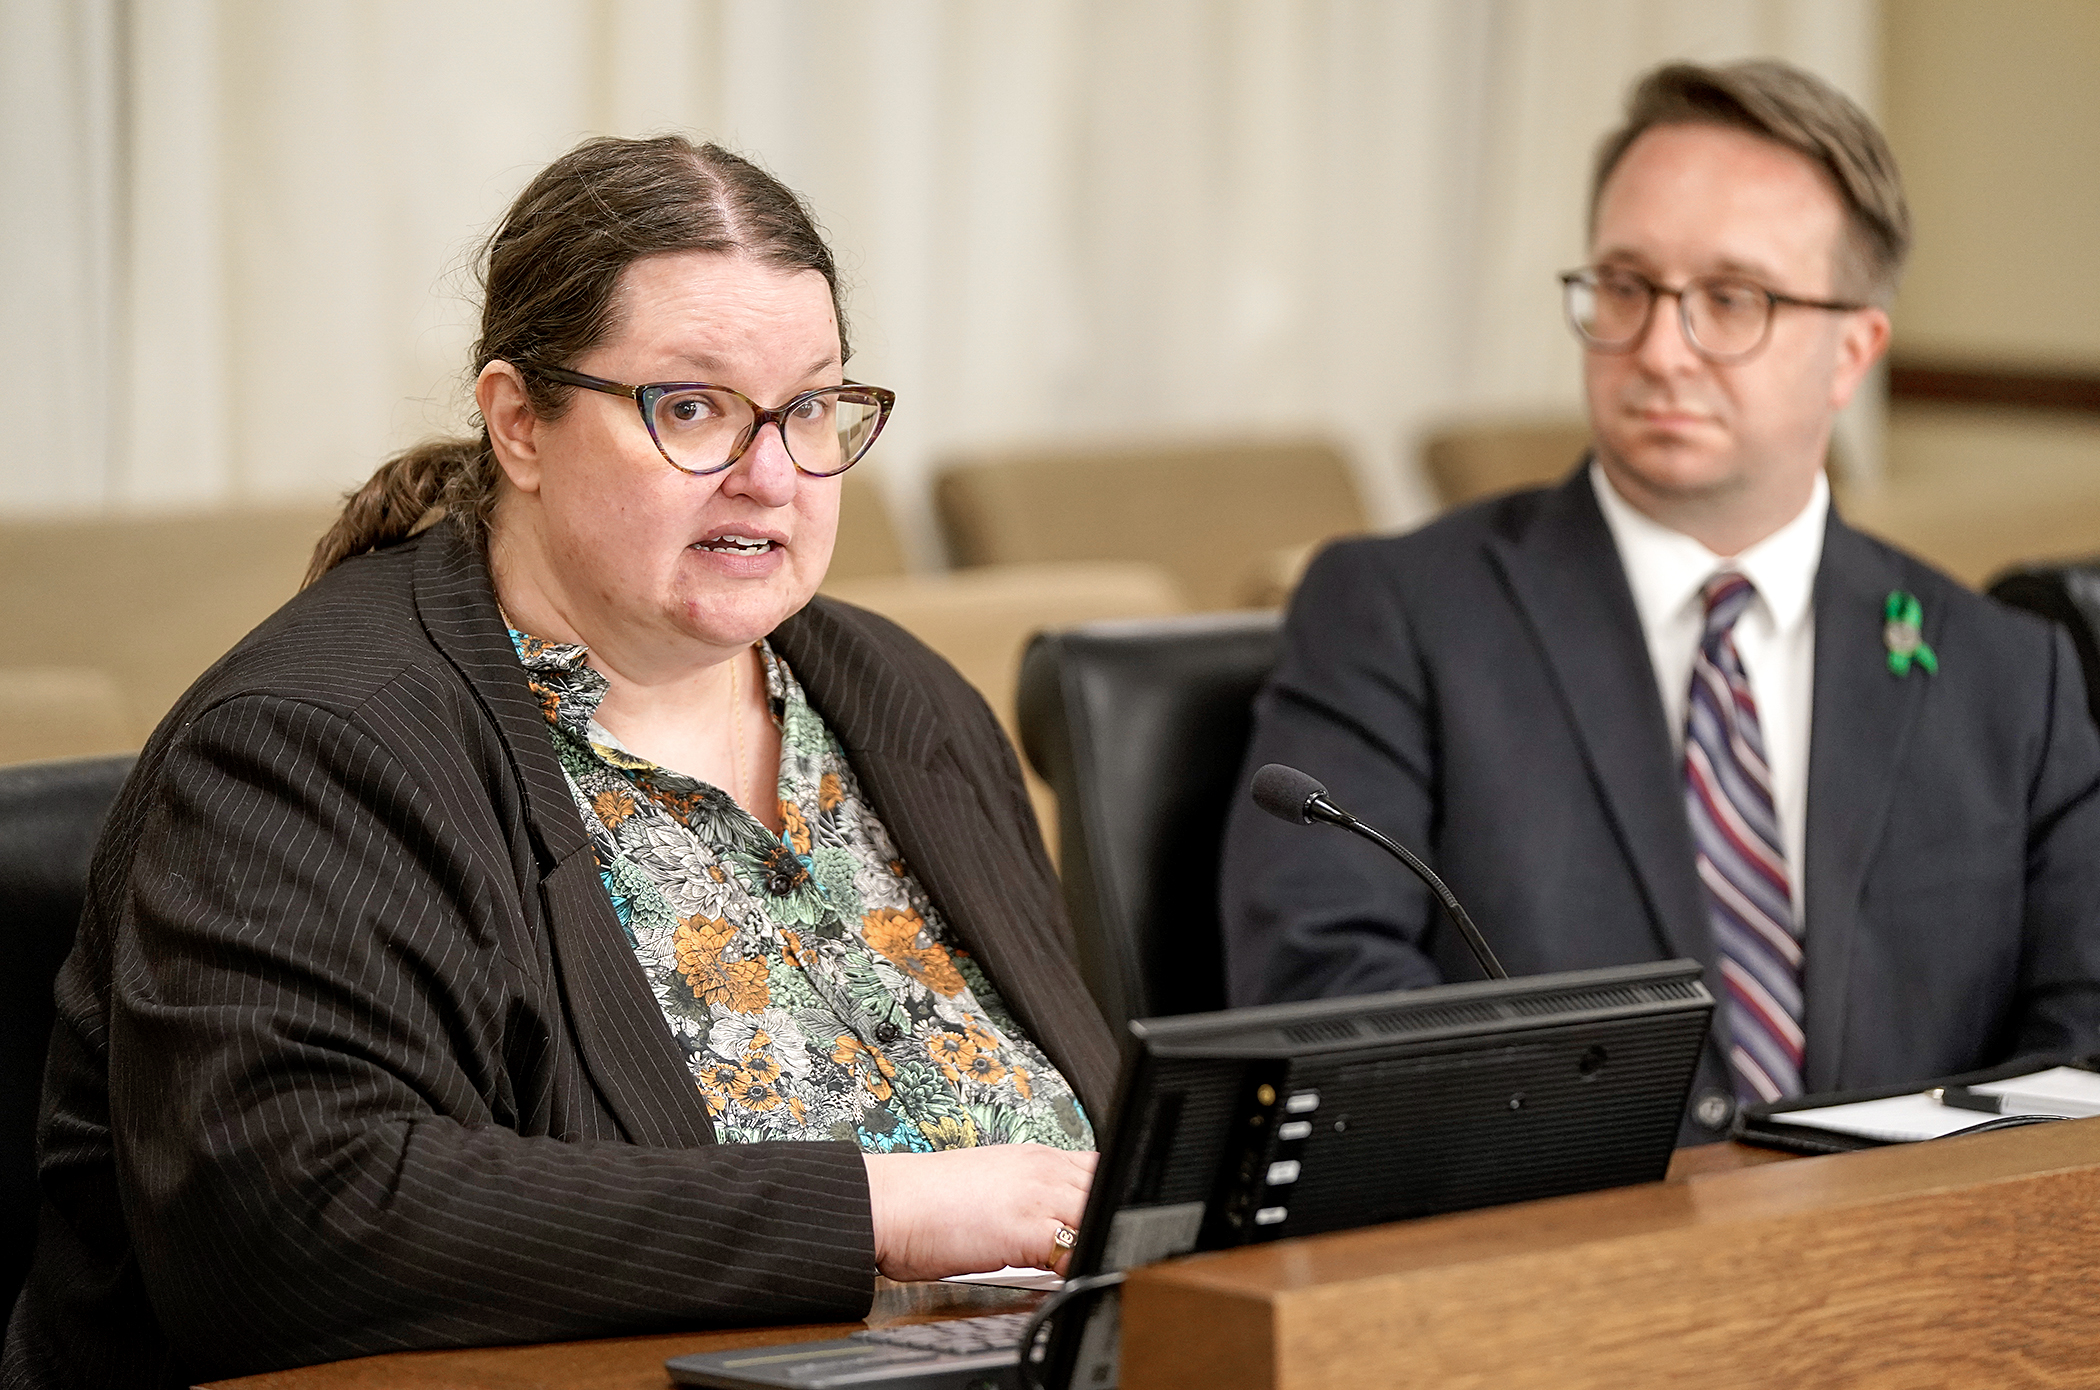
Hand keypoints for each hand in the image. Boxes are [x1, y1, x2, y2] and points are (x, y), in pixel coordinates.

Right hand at [863, 1144, 1096, 1281]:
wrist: (888, 1205)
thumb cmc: (927, 1203)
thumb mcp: (993, 1186)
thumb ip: (1029, 1195)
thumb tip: (1050, 1225)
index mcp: (1036, 1156)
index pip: (1100, 1169)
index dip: (1109, 1199)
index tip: (1108, 1225)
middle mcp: (1043, 1169)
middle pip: (1107, 1190)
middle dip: (1110, 1220)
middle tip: (1104, 1249)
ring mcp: (1038, 1195)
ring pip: (1099, 1214)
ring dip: (1099, 1240)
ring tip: (1086, 1263)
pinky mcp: (1028, 1228)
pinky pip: (1077, 1247)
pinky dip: (1080, 1266)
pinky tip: (1068, 1278)